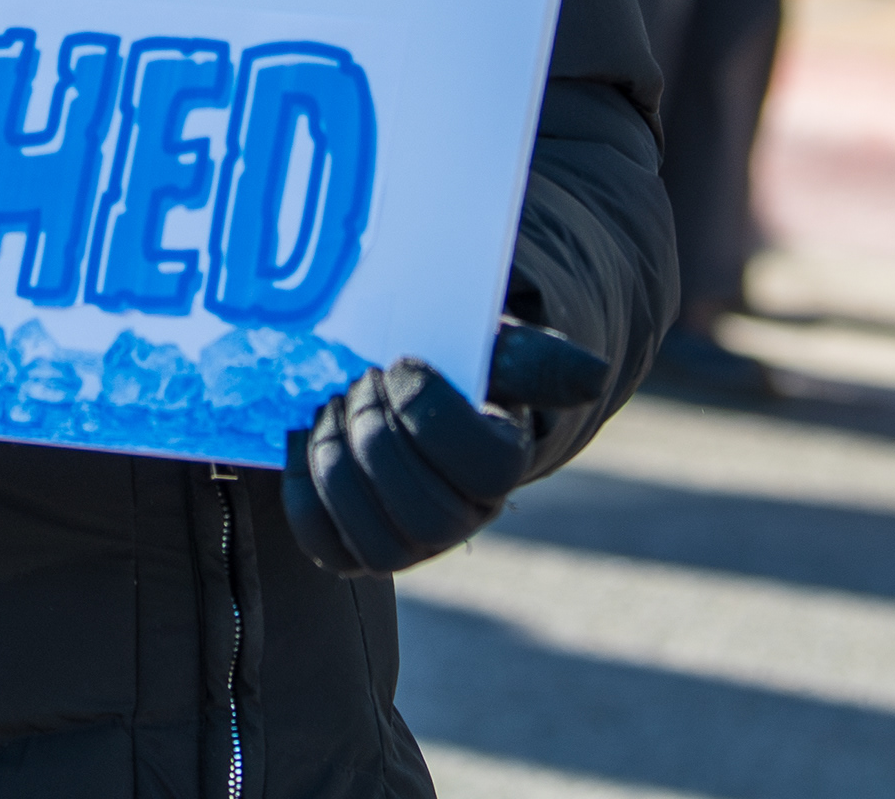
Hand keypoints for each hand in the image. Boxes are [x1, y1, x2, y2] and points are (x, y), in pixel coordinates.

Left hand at [282, 319, 610, 576]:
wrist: (413, 384)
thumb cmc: (457, 360)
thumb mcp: (496, 346)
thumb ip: (538, 359)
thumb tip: (591, 374)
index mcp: (504, 462)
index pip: (486, 467)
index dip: (433, 415)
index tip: (402, 361)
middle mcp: (464, 516)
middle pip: (426, 514)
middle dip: (379, 440)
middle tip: (358, 379)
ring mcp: (409, 542)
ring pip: (374, 542)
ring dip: (338, 465)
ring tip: (330, 404)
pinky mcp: (355, 548)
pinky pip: (324, 544)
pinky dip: (304, 488)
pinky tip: (303, 432)